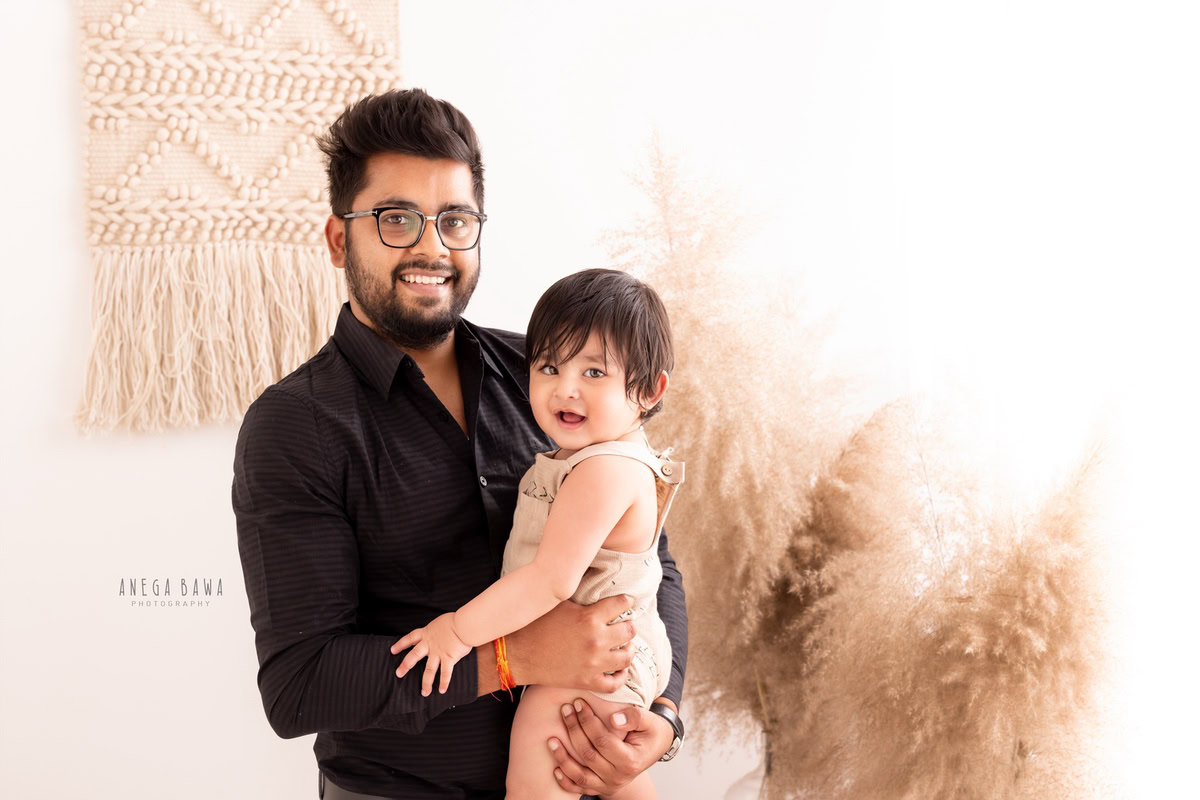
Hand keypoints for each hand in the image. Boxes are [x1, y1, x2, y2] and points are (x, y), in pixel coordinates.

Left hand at [390, 613, 471, 696]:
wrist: (463, 624)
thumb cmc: (455, 621)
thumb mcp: (440, 623)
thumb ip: (436, 630)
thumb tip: (438, 633)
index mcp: (427, 633)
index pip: (410, 638)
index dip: (401, 644)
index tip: (393, 650)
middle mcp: (430, 644)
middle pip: (414, 656)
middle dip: (405, 666)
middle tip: (399, 673)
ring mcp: (439, 653)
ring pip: (429, 670)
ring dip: (426, 682)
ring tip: (424, 692)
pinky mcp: (449, 658)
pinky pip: (445, 673)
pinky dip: (444, 682)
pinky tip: (442, 690)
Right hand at [507, 595, 636, 692]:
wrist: (518, 654)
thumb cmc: (536, 625)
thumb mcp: (559, 603)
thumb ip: (582, 597)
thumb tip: (594, 578)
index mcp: (589, 618)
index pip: (622, 604)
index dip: (626, 601)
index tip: (626, 601)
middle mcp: (596, 640)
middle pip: (629, 631)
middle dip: (628, 625)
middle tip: (623, 624)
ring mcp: (594, 663)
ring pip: (627, 657)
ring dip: (628, 649)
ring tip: (623, 645)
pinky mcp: (587, 681)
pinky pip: (615, 683)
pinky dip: (620, 676)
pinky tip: (618, 669)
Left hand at [548, 698, 673, 794]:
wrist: (656, 747)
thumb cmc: (651, 731)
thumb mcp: (649, 720)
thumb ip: (635, 717)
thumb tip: (614, 719)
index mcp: (631, 761)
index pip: (603, 741)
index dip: (588, 721)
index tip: (578, 703)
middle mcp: (619, 777)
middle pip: (589, 755)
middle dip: (574, 730)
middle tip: (566, 710)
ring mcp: (609, 785)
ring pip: (580, 775)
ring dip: (563, 758)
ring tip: (551, 740)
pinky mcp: (602, 788)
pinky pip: (581, 788)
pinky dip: (566, 781)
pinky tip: (555, 768)